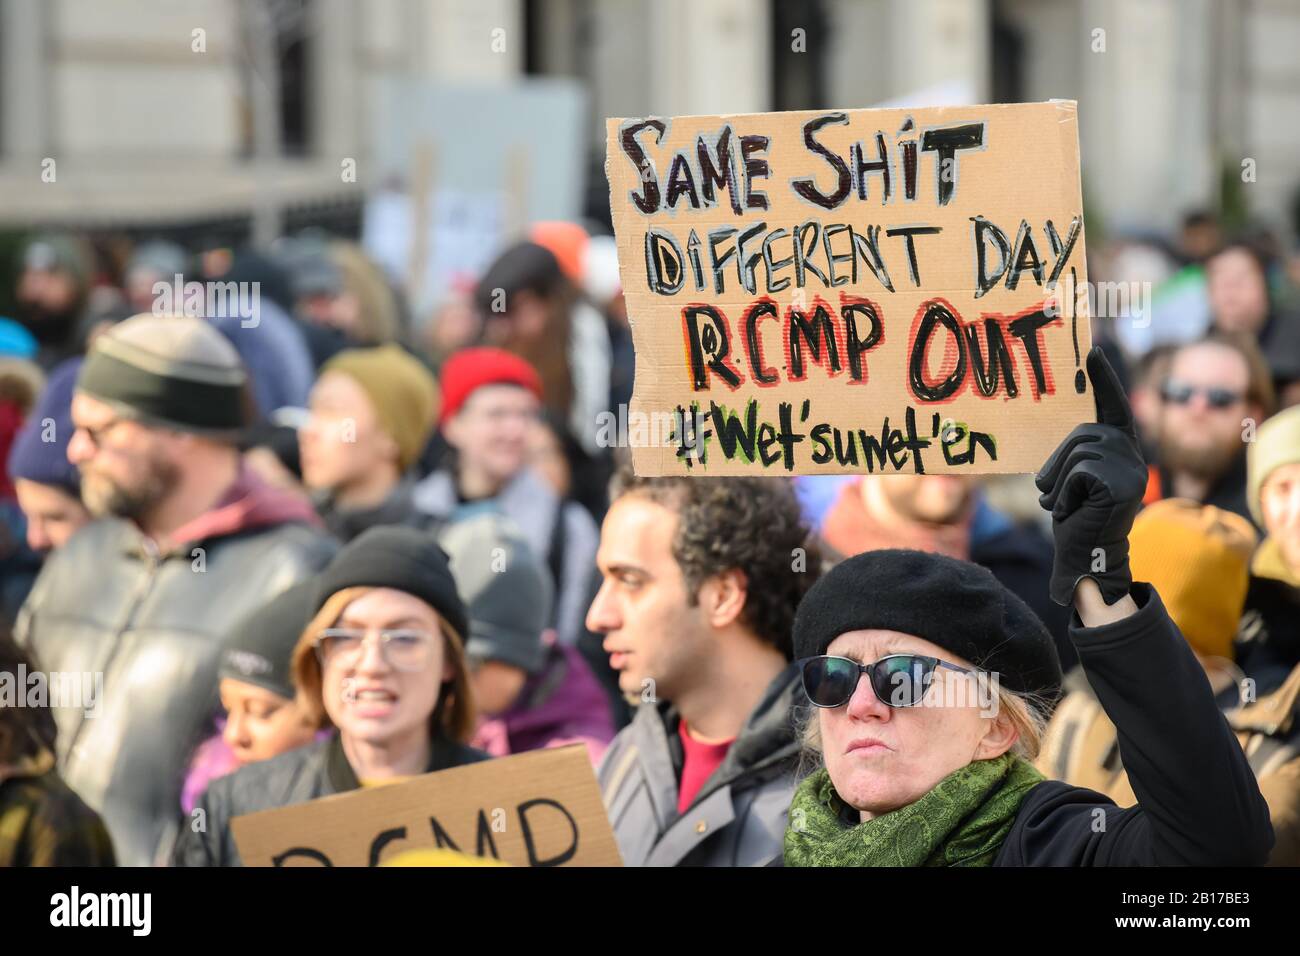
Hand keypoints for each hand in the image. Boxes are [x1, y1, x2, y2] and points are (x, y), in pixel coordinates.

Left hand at [1035, 347, 1147, 605]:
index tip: (1093, 351)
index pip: (1112, 407)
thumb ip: (1077, 453)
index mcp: (1119, 447)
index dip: (1104, 380)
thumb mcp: (1072, 478)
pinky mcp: (1123, 483)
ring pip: (1077, 454)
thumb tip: (1072, 438)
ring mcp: (1131, 467)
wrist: (1085, 555)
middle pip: (1081, 434)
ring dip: (1057, 482)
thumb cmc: (1075, 516)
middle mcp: (1131, 452)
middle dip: (1056, 463)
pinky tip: (1073, 511)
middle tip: (1051, 493)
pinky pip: (1078, 473)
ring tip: (1065, 505)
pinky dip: (1064, 494)